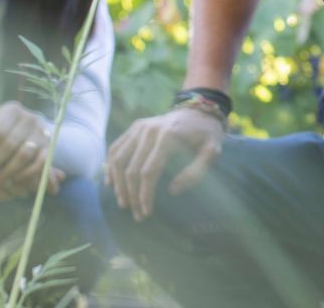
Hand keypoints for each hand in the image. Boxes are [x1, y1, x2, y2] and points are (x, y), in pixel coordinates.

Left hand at [0, 101, 60, 199]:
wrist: (17, 128)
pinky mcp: (49, 146)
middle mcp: (29, 118)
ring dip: (8, 171)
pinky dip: (27, 173)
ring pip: (24, 155)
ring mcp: (41, 132)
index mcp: (12, 110)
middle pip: (10, 145)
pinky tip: (14, 179)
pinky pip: (40, 162)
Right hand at [105, 108, 224, 221]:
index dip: (145, 195)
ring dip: (118, 184)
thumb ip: (196, 172)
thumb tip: (172, 190)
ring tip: (123, 203)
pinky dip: (111, 166)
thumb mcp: (212, 152)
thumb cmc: (207, 135)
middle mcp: (149, 130)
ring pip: (118, 159)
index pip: (148, 172)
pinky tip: (112, 183)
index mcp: (168, 137)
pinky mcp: (135, 126)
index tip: (146, 213)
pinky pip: (116, 148)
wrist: (200, 109)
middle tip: (137, 215)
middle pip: (131, 169)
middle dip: (132, 195)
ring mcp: (140, 127)